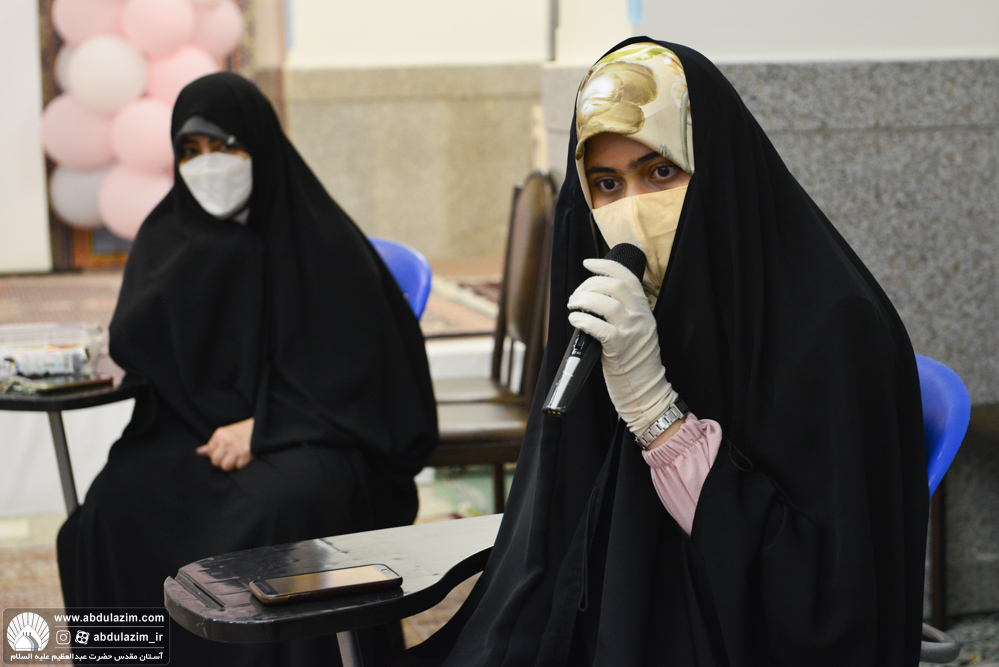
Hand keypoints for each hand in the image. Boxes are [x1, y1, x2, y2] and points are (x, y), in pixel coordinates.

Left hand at [196, 418, 254, 470]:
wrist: (261, 428)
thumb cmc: (241, 432)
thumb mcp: (225, 434)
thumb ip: (212, 444)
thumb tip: (198, 452)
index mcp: (219, 434)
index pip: (209, 452)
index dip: (216, 454)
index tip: (224, 452)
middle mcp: (226, 441)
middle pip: (215, 461)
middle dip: (221, 462)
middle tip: (229, 458)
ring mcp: (236, 449)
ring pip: (225, 466)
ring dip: (231, 465)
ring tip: (235, 460)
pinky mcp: (246, 455)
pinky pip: (238, 467)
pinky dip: (241, 465)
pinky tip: (244, 458)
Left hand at [567, 258, 678, 435]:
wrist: (647, 391)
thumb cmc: (634, 362)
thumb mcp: (636, 331)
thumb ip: (622, 313)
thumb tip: (591, 298)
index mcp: (644, 309)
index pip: (628, 277)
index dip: (606, 265)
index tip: (588, 262)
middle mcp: (641, 317)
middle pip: (615, 286)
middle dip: (589, 284)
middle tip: (575, 296)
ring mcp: (632, 332)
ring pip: (607, 302)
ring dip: (584, 299)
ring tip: (572, 305)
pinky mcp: (621, 348)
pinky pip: (600, 327)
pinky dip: (584, 320)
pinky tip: (575, 319)